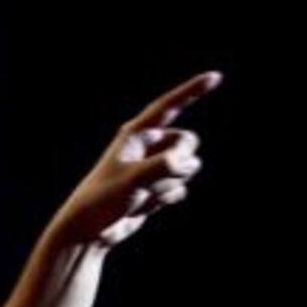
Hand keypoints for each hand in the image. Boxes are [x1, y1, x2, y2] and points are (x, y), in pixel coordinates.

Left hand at [51, 71, 222, 250]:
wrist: (90, 229)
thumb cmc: (103, 199)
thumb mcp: (132, 180)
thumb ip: (161, 167)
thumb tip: (185, 162)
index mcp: (136, 133)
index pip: (169, 105)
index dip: (192, 90)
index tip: (216, 77)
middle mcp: (147, 146)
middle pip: (188, 141)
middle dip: (181, 161)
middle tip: (157, 176)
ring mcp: (154, 167)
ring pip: (187, 168)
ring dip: (169, 185)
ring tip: (142, 195)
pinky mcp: (157, 187)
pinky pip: (179, 189)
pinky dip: (166, 200)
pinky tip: (143, 207)